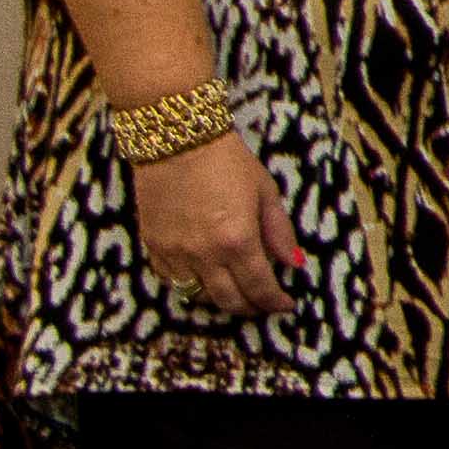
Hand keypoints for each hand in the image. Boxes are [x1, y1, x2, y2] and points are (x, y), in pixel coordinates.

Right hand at [129, 132, 301, 316]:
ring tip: (237, 293)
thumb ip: (279, 232)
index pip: (259, 287)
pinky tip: (204, 277)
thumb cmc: (227, 161)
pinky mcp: (153, 246)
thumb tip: (295, 264)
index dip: (274, 302)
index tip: (285, 305)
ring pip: (198, 295)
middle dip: (250, 308)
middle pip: (229, 300)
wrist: (176, 141)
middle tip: (263, 305)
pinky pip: (172, 280)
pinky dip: (190, 285)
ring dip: (220, 299)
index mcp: (237, 240)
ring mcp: (175, 253)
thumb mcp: (265, 192)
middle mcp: (204, 254)